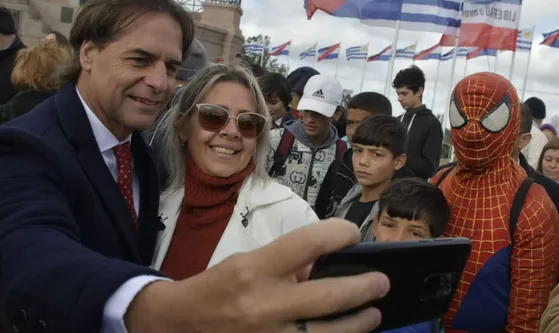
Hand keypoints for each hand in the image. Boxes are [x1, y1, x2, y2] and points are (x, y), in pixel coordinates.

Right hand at [126, 219, 388, 332]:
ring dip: (358, 324)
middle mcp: (263, 306)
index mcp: (255, 271)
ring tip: (373, 314)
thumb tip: (326, 264)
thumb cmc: (215, 288)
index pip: (308, 243)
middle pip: (329, 297)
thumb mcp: (247, 263)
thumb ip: (286, 264)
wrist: (177, 326)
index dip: (339, 234)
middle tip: (381, 283)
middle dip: (364, 288)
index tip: (353, 235)